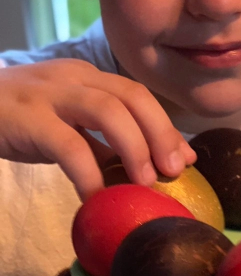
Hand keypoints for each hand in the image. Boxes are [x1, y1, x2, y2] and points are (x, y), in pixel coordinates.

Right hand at [0, 59, 196, 199]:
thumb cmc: (18, 119)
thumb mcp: (65, 125)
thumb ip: (101, 142)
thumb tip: (144, 170)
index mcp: (88, 77)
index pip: (138, 95)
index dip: (166, 126)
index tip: (187, 159)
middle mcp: (75, 78)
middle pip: (132, 97)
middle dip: (160, 134)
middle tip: (174, 171)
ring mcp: (50, 94)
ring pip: (107, 111)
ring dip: (134, 147)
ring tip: (146, 182)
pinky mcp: (27, 118)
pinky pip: (67, 145)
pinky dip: (89, 173)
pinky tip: (96, 197)